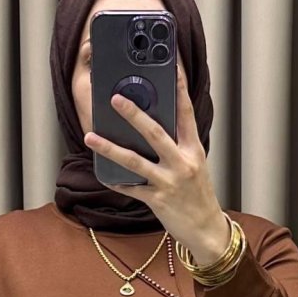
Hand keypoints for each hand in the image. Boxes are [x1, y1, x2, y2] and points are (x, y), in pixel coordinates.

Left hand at [83, 59, 231, 266]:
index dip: (179, 88)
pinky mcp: (158, 201)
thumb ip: (177, 145)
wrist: (206, 230)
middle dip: (133, 114)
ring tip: (91, 137)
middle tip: (114, 98)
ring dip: (110, 148)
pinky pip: (132, 188)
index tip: (170, 66)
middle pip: (155, 133)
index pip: (186, 112)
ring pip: (135, 161)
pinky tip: (103, 174)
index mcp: (193, 150)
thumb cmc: (198, 195)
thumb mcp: (194, 165)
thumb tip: (151, 125)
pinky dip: (116, 181)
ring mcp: (169, 182)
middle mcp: (182, 163)